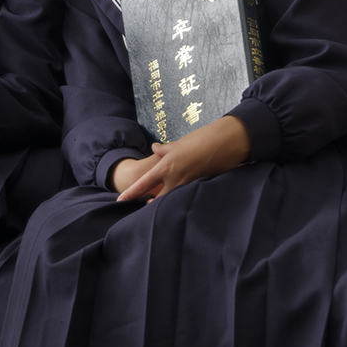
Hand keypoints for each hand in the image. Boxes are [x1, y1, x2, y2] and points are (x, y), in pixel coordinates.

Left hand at [116, 115, 252, 201]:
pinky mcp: (201, 188)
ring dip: (166, 204)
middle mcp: (176, 179)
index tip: (120, 200)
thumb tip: (154, 148)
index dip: (131, 193)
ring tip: (160, 207)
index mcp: (166, 166)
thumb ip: (165, 150)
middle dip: (150, 205)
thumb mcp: (179, 143)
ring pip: (173, 201)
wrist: (226, 141)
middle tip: (145, 206)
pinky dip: (182, 199)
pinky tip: (182, 201)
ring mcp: (189, 185)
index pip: (144, 183)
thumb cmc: (201, 139)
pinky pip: (187, 197)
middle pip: (157, 200)